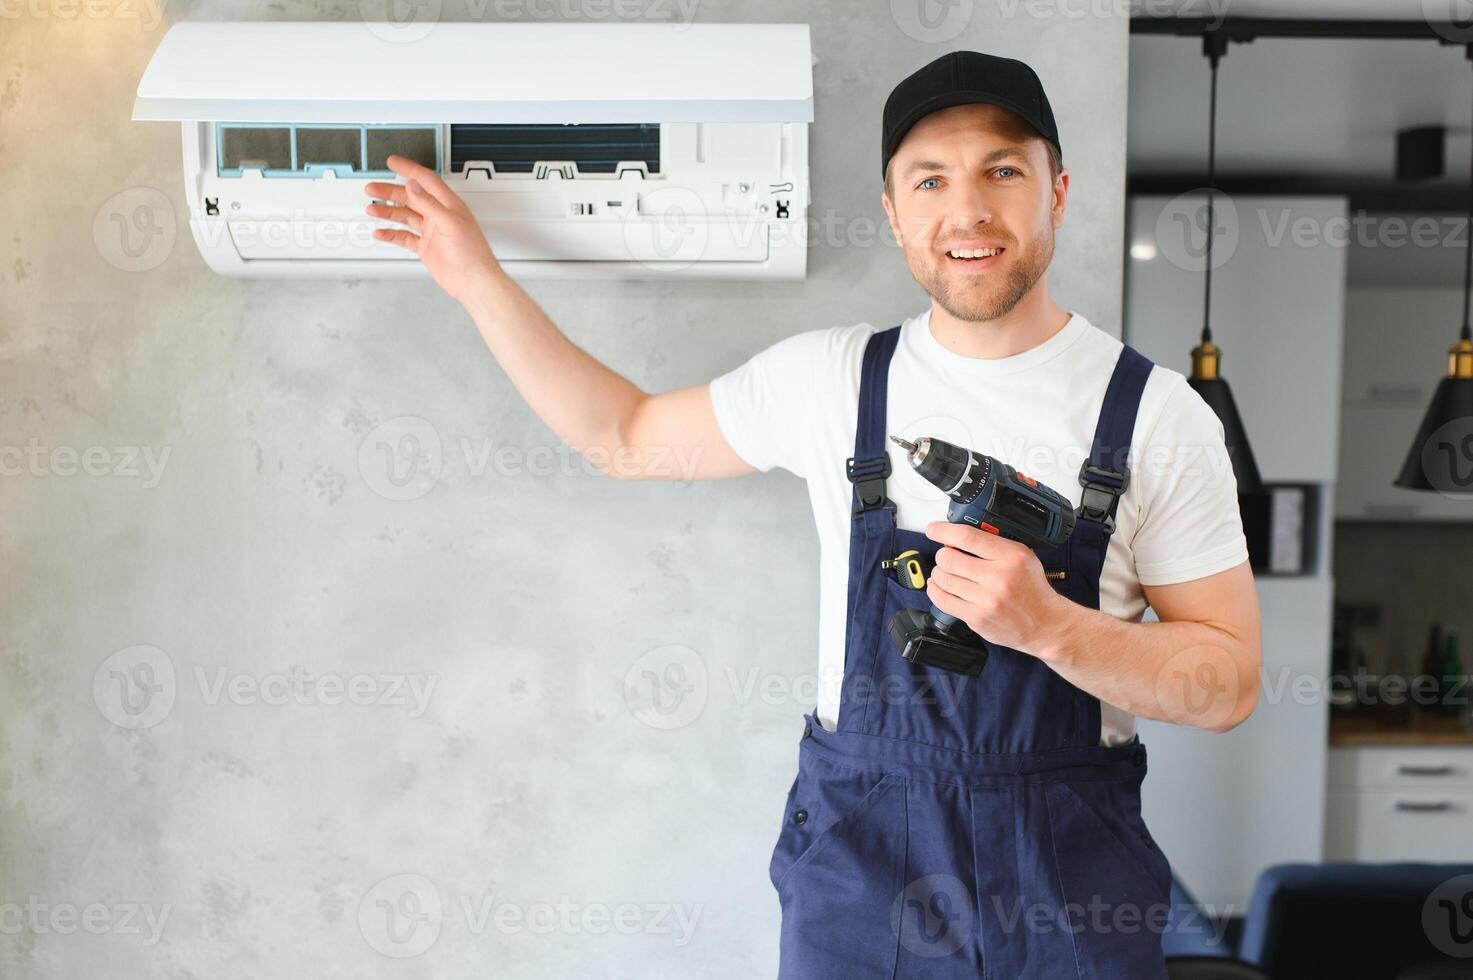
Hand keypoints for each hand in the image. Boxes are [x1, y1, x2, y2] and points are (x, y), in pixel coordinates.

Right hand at [364, 155, 503, 303]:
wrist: (474, 282)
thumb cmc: (473, 254)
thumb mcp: (451, 223)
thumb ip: (430, 204)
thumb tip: (414, 186)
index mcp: (448, 205)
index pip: (426, 181)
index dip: (409, 169)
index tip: (393, 162)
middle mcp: (439, 216)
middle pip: (410, 197)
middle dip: (390, 192)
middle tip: (372, 189)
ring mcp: (432, 232)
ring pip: (405, 216)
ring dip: (388, 212)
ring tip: (372, 209)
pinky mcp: (426, 248)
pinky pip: (404, 237)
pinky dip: (391, 234)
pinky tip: (380, 232)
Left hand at [923, 521, 1071, 657]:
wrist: (1044, 623)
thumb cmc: (1031, 588)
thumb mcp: (1022, 556)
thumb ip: (993, 545)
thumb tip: (956, 537)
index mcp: (1010, 556)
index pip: (967, 536)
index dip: (943, 531)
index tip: (933, 530)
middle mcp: (998, 577)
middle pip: (949, 558)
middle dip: (943, 555)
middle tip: (947, 557)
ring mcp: (986, 600)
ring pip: (943, 578)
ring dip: (939, 573)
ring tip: (946, 573)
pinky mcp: (977, 618)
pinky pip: (943, 600)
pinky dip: (936, 591)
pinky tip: (939, 587)